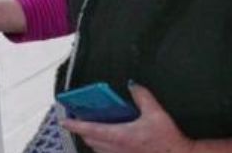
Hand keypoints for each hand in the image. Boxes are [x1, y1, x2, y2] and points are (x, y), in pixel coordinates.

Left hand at [60, 83, 193, 152]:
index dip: (74, 124)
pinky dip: (103, 148)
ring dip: (92, 140)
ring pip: (97, 150)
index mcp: (119, 135)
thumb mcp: (156, 114)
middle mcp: (115, 148)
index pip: (89, 129)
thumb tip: (133, 84)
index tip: (63, 120)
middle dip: (82, 131)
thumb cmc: (167, 139)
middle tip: (78, 121)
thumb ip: (143, 96)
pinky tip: (110, 142)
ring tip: (91, 130)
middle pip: (90, 140)